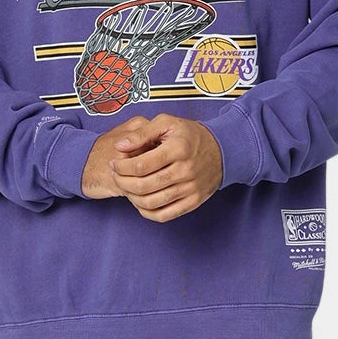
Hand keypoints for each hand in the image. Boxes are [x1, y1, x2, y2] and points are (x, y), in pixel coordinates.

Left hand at [93, 113, 223, 221]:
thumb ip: (142, 133)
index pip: (140, 165)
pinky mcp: (193, 202)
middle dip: (122, 182)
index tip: (115, 163)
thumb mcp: (167, 123)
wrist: (223, 150)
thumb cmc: (190, 135)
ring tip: (126, 187)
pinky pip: (164, 215)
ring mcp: (190, 189)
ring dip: (131, 197)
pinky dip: (146, 212)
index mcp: (178, 149)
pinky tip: (139, 201)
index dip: (121, 166)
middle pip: (143, 186)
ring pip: (151, 203)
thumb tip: (120, 146)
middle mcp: (185, 171)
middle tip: (116, 176)